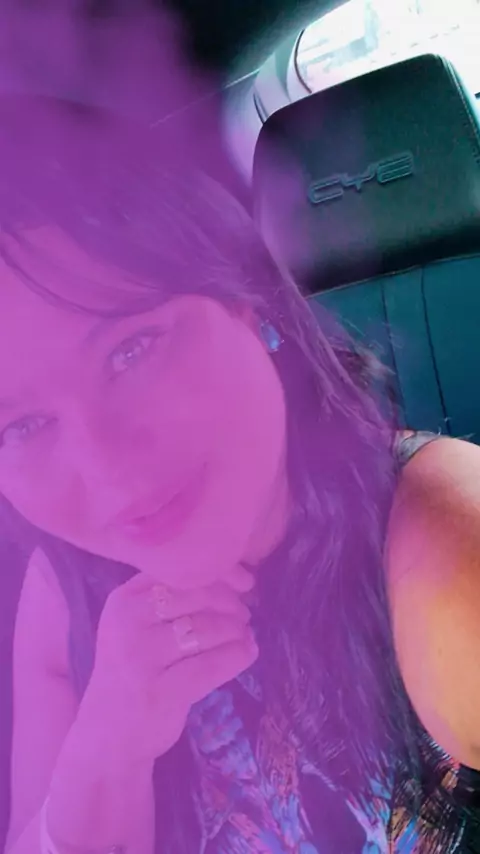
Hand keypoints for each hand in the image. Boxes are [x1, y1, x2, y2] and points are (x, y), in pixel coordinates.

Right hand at [76, 566, 257, 764]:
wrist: (109, 735)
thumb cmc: (133, 671)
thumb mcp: (140, 625)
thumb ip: (176, 597)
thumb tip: (240, 579)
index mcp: (123, 599)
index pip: (178, 570)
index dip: (219, 573)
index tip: (245, 583)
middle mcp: (127, 623)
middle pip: (196, 595)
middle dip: (229, 603)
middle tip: (243, 614)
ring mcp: (141, 658)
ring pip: (206, 629)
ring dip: (235, 630)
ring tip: (243, 635)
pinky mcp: (161, 691)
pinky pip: (212, 665)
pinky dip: (237, 655)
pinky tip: (246, 653)